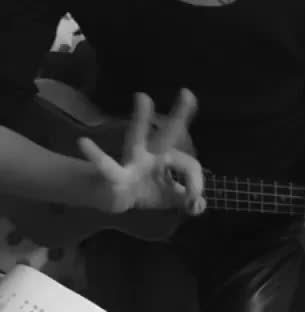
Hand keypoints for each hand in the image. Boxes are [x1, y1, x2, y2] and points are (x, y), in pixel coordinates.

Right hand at [78, 89, 204, 214]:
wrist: (113, 199)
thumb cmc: (146, 191)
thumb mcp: (171, 198)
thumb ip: (188, 200)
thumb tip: (199, 204)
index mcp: (167, 158)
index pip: (189, 166)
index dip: (196, 184)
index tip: (195, 199)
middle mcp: (151, 154)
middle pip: (168, 133)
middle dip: (179, 116)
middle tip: (188, 94)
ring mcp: (133, 161)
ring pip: (138, 137)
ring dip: (141, 119)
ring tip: (143, 96)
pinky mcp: (116, 173)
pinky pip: (108, 167)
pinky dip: (98, 157)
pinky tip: (84, 143)